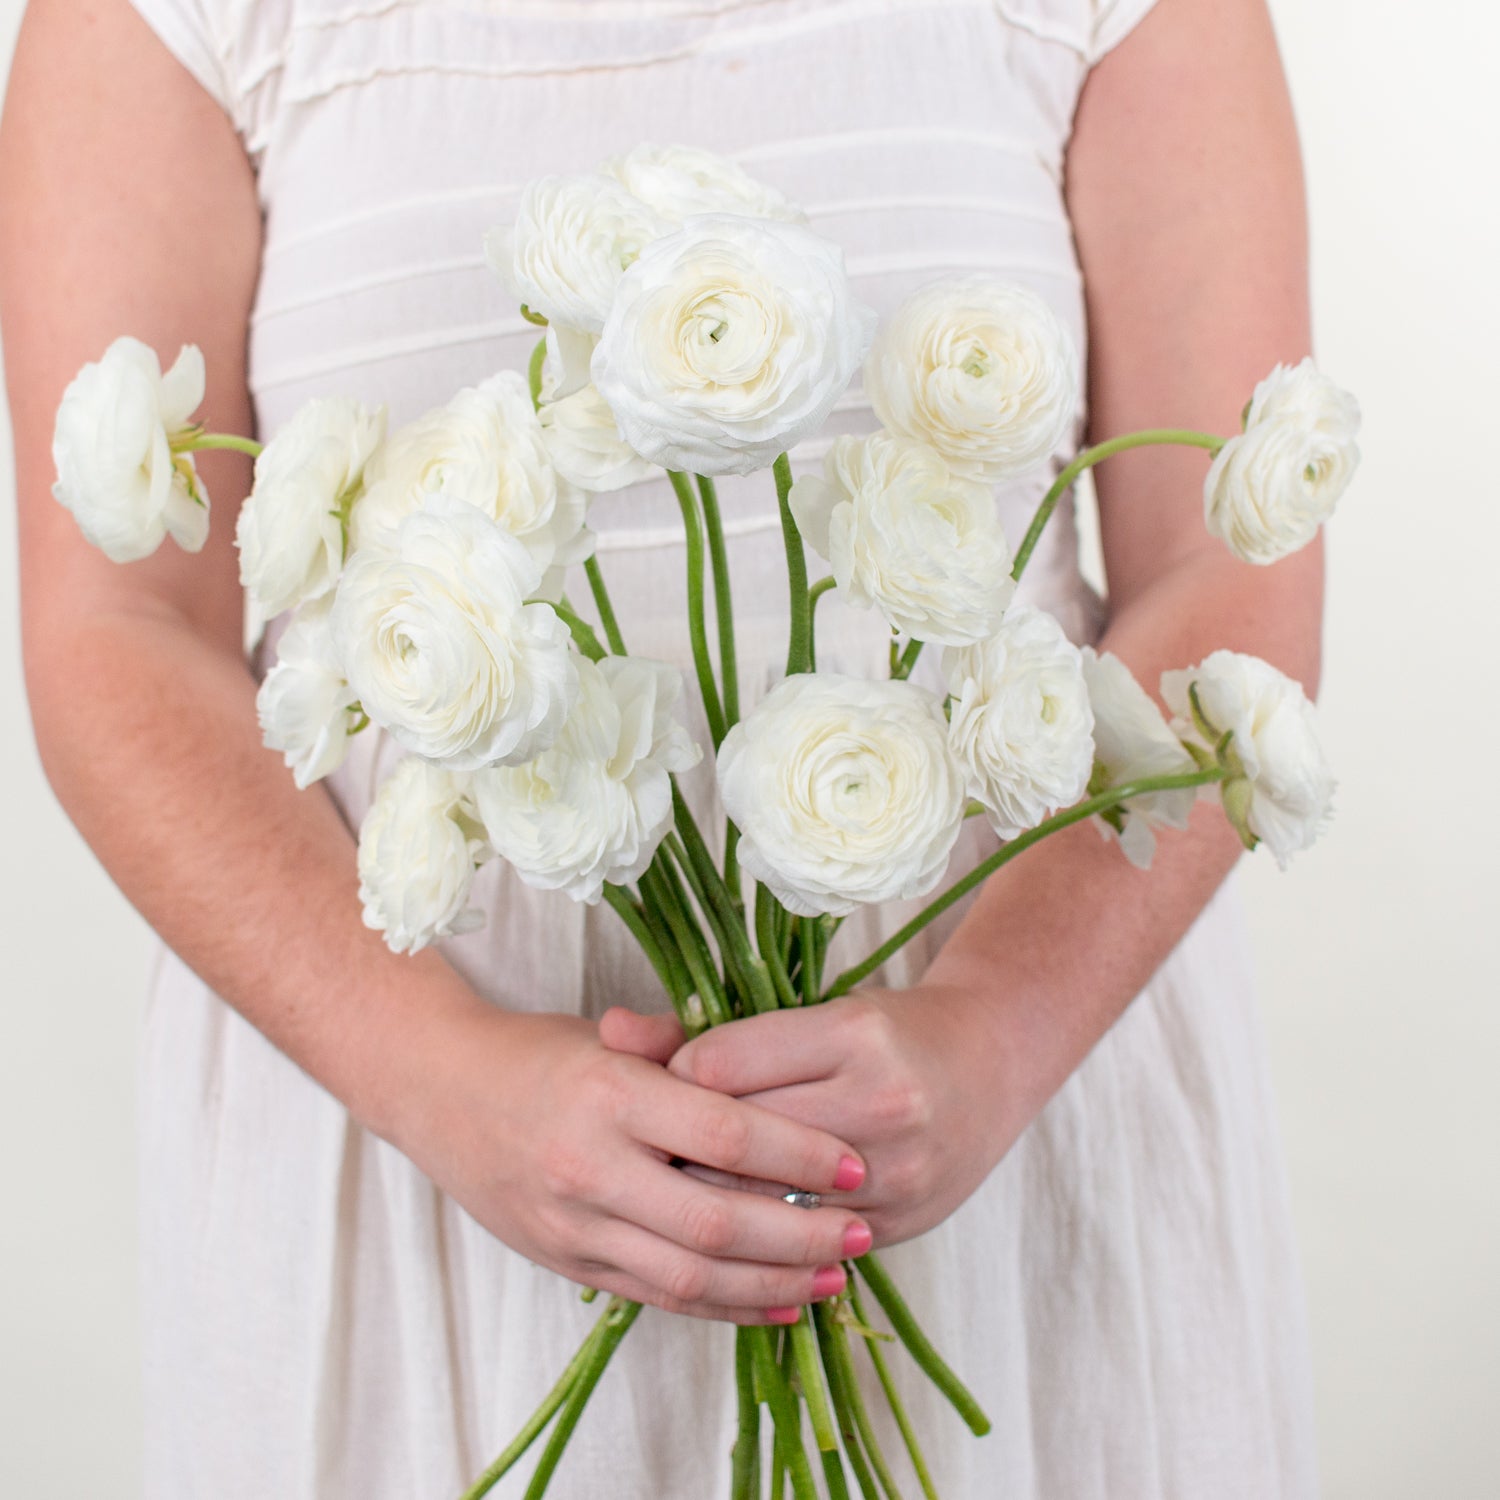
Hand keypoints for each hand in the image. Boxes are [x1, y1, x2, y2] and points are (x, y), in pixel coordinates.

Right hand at [390, 1004, 872, 1322]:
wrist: (436, 1089)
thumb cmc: (537, 1052)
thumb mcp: (607, 1033)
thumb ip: (686, 1048)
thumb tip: (772, 1066)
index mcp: (609, 1094)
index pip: (722, 1134)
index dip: (796, 1154)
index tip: (852, 1163)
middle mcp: (589, 1166)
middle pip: (714, 1221)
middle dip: (800, 1233)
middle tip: (863, 1229)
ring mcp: (574, 1224)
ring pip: (689, 1276)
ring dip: (772, 1282)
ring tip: (836, 1276)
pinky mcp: (569, 1261)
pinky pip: (658, 1296)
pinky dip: (723, 1305)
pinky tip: (778, 1302)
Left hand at [656, 986, 1022, 1247]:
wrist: (990, 1064)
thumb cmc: (886, 1030)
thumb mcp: (809, 1009)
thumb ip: (708, 1027)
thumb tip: (607, 1026)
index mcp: (851, 1033)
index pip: (719, 1066)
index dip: (670, 1077)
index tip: (658, 1082)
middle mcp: (879, 1102)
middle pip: (732, 1144)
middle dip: (674, 1148)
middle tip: (642, 1145)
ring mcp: (894, 1172)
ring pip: (759, 1203)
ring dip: (705, 1197)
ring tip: (672, 1183)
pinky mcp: (897, 1224)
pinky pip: (798, 1243)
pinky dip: (754, 1233)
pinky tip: (726, 1222)